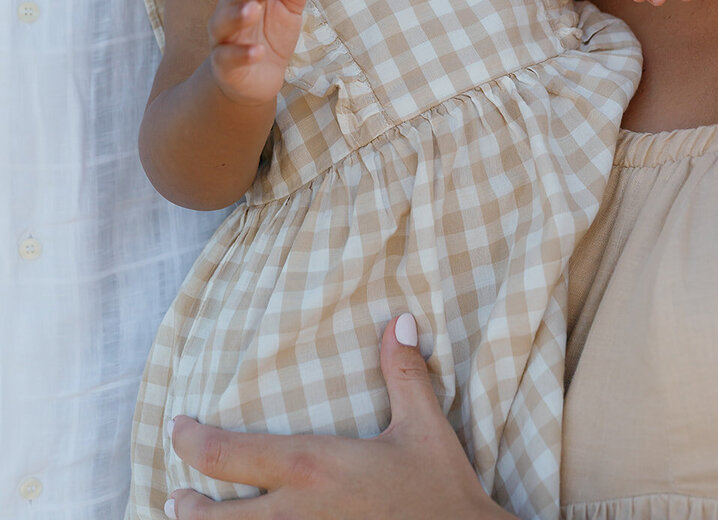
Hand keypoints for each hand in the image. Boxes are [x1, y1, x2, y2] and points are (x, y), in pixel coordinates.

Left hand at [165, 315, 509, 519]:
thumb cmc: (441, 492)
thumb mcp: (424, 426)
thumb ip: (403, 372)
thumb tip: (399, 320)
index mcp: (313, 467)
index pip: (230, 454)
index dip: (193, 442)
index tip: (177, 429)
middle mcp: (296, 514)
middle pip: (215, 518)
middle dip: (186, 506)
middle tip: (174, 495)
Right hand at [207, 0, 319, 102]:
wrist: (256, 78)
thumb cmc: (270, 35)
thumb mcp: (289, 10)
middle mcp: (228, 11)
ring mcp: (223, 38)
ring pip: (224, 22)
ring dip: (239, 14)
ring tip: (255, 9)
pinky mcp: (224, 65)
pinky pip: (227, 57)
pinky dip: (242, 54)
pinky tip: (258, 52)